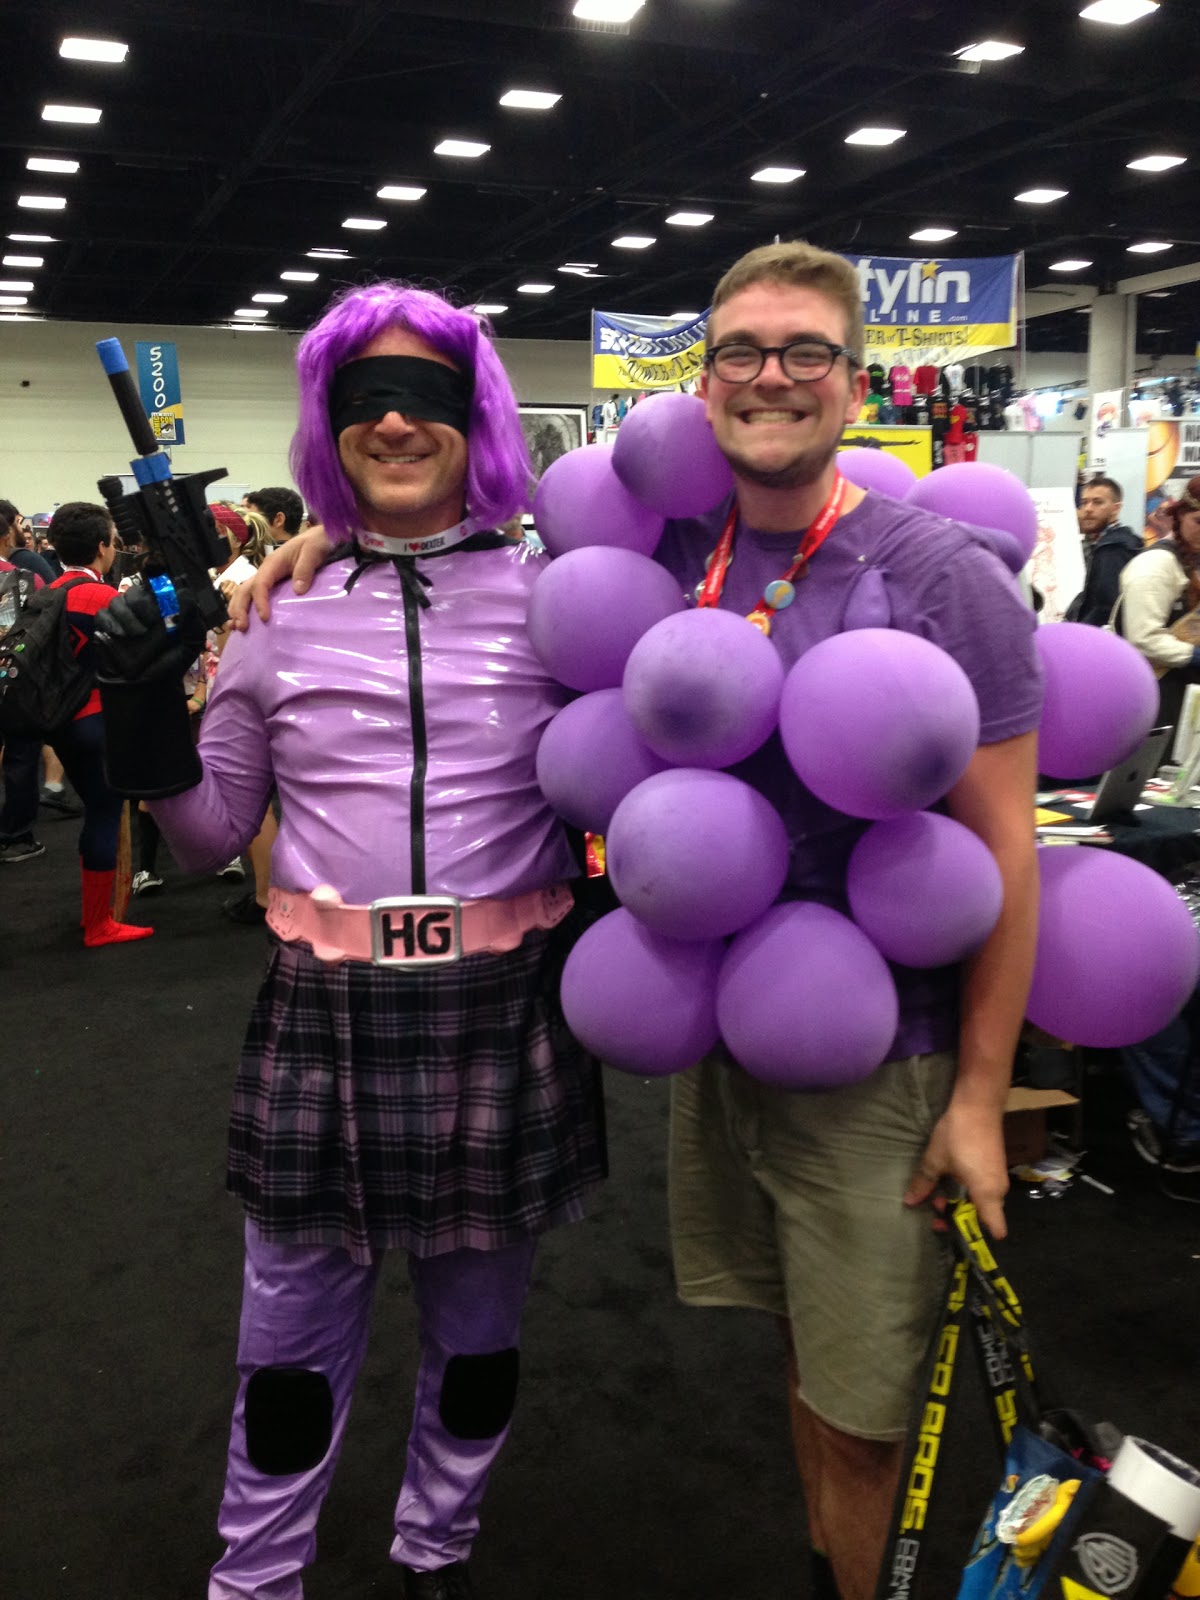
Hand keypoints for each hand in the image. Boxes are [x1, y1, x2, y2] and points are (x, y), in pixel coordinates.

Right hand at [94, 580, 206, 683]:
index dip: (157, 585)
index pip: (156, 585)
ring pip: (117, 601)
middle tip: (150, 623)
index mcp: (161, 608)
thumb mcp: (190, 642)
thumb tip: (185, 591)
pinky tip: (122, 636)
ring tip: (138, 635)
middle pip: (134, 592)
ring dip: (127, 617)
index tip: (162, 596)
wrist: (148, 685)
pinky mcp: (105, 627)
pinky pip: (102, 615)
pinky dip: (111, 623)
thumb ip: (191, 618)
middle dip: (142, 605)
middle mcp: (140, 609)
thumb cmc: (170, 662)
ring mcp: (121, 617)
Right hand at [228, 524, 334, 629]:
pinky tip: (244, 621)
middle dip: (240, 608)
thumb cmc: (317, 543)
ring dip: (237, 609)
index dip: (260, 601)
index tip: (264, 618)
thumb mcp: (314, 552)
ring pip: (244, 592)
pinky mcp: (272, 583)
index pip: (260, 583)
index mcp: (273, 563)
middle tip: (242, 627)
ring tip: (236, 627)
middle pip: (245, 589)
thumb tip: (297, 591)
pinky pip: (253, 595)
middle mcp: (265, 570)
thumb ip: (305, 569)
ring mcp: (267, 577)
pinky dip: (245, 608)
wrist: (320, 539)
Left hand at [903, 1098, 1008, 1239]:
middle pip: (982, 1216)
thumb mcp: (936, 1160)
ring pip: (979, 1200)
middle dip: (957, 1216)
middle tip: (933, 1209)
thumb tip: (910, 1202)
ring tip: (935, 1193)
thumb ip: (924, 1183)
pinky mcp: (993, 1165)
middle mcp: (997, 1190)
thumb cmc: (958, 1136)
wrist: (978, 1104)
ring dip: (959, 1200)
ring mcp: (997, 1177)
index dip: (975, 1236)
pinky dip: (965, 1188)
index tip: (952, 1232)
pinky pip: (981, 1187)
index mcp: (987, 1194)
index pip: (994, 1229)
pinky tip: (947, 1179)